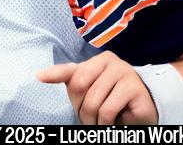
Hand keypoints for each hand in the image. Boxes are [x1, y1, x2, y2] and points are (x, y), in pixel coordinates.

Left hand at [37, 51, 157, 124]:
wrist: (144, 110)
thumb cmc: (112, 98)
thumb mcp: (90, 88)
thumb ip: (70, 79)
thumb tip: (40, 75)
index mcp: (97, 60)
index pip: (72, 69)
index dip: (54, 74)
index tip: (39, 76)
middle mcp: (111, 62)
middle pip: (79, 87)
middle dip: (80, 108)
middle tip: (87, 119)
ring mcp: (124, 73)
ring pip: (93, 101)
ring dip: (93, 119)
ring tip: (101, 122)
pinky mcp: (134, 89)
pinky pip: (108, 109)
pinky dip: (105, 122)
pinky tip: (113, 122)